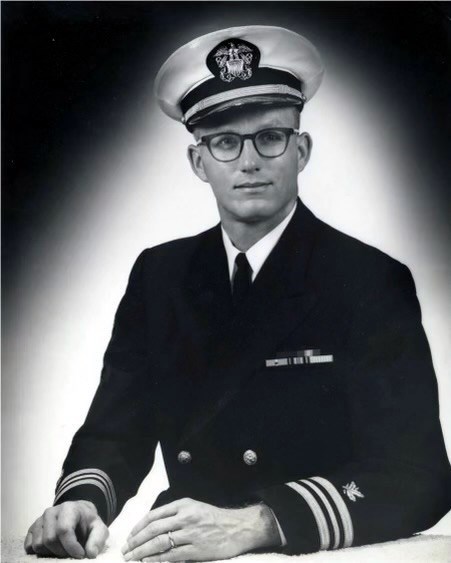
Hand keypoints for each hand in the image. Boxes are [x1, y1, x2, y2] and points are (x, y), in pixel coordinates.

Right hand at [24, 500, 108, 558]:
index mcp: (68, 508)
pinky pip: (29, 547)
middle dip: (62, 551)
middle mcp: (51, 512)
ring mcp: (39, 520)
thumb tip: (91, 554)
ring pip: (38, 545)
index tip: (80, 555)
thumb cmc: (87, 524)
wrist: (78, 517)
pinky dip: (39, 553)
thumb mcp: (98, 529)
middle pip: (50, 539)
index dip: (71, 547)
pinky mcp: (32, 529)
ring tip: (62, 550)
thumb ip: (98, 539)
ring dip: (51, 553)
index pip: (64, 530)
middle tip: (71, 553)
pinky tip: (51, 550)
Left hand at [121, 497, 279, 561]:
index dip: (139, 527)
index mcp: (183, 505)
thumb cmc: (214, 518)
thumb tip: (151, 525)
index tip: (130, 536)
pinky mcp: (197, 550)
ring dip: (142, 552)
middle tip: (126, 550)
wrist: (238, 527)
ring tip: (132, 558)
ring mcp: (191, 534)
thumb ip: (175, 513)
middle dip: (136, 541)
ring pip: (160, 543)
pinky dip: (157, 561)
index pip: (154, 515)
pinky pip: (172, 556)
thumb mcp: (194, 507)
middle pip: (153, 529)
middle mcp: (185, 517)